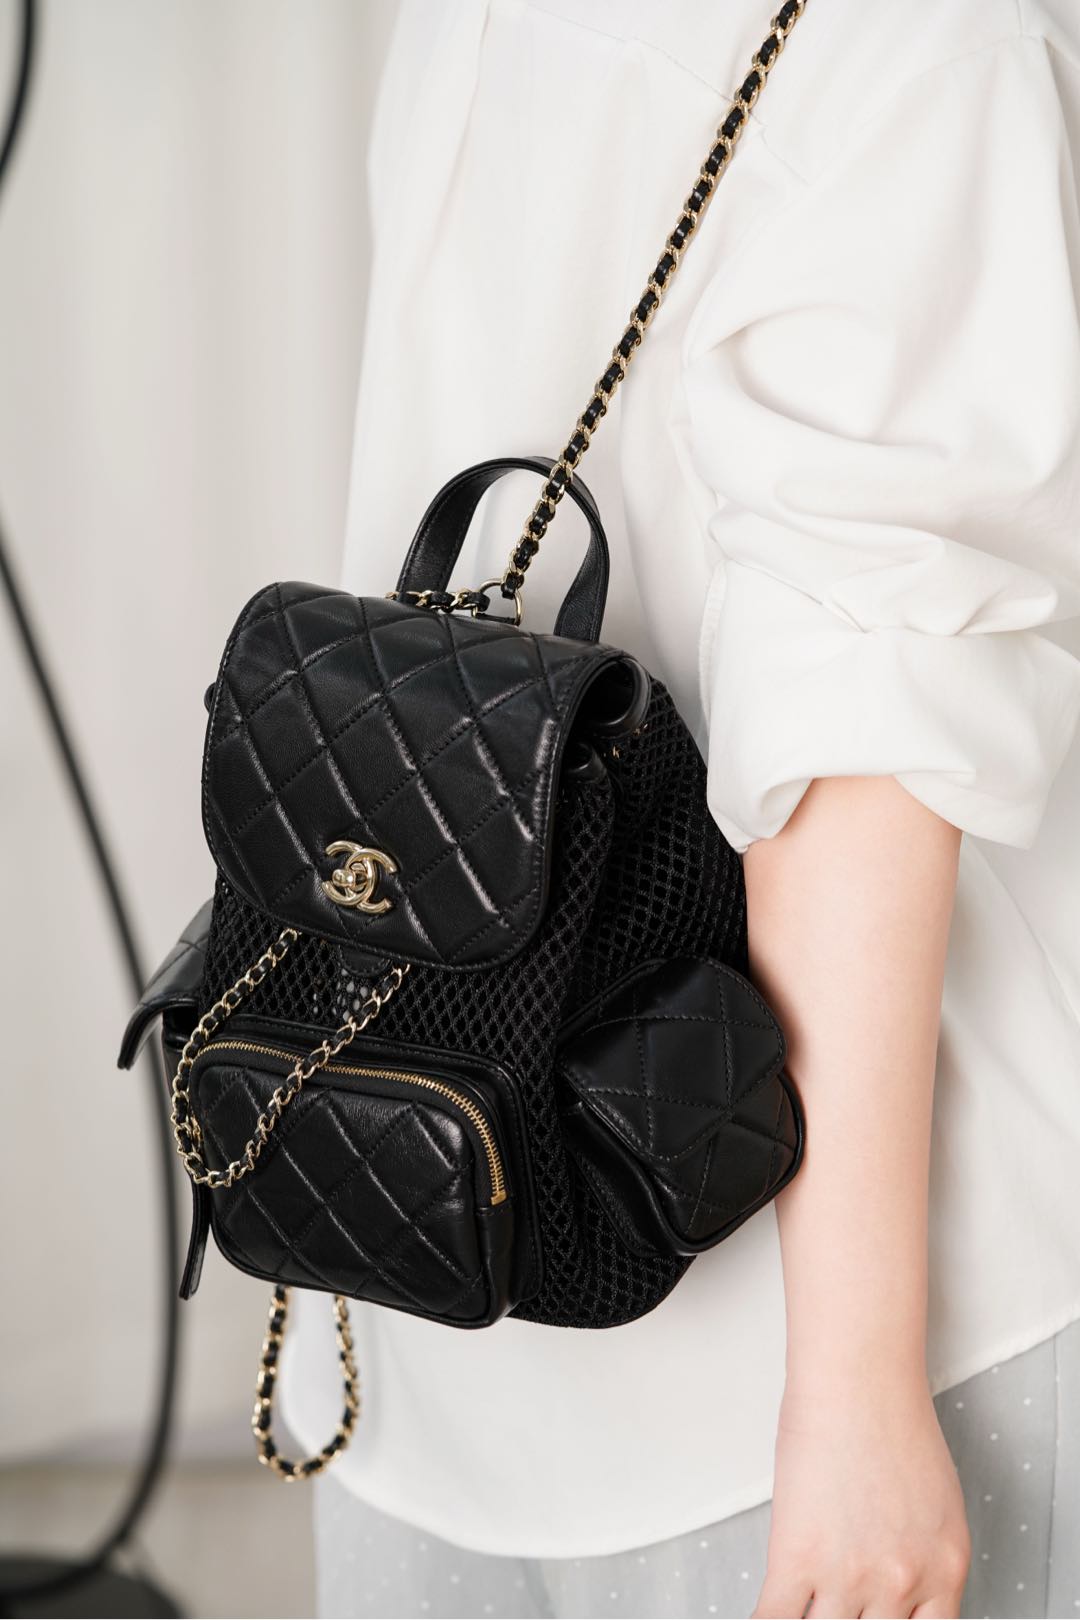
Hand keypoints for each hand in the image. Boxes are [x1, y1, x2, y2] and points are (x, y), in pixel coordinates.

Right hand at [753, 1376, 970, 1618]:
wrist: (858, 1380)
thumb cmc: (892, 1416)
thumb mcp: (937, 1502)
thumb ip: (923, 1551)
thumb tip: (897, 1573)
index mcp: (945, 1569)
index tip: (874, 1617)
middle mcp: (902, 1583)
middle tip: (838, 1605)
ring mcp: (850, 1578)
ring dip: (813, 1618)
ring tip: (803, 1602)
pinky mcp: (798, 1560)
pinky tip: (762, 1615)